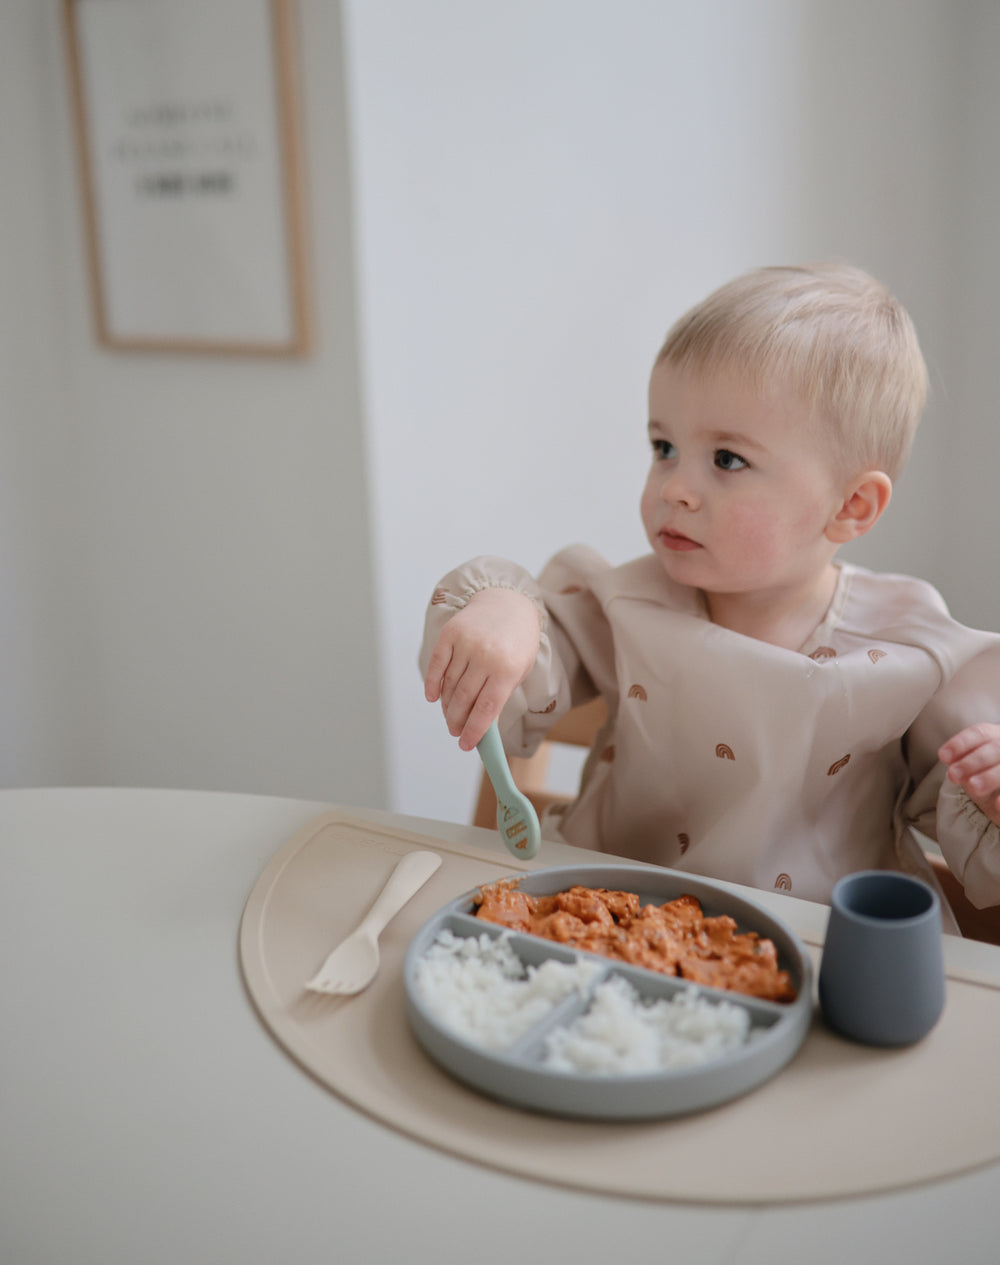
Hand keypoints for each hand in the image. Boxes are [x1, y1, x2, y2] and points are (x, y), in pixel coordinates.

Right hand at [423, 588, 541, 750]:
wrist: (508, 603)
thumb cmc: (517, 642)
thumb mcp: (518, 671)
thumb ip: (499, 697)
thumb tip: (482, 727)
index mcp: (507, 669)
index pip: (486, 710)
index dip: (474, 731)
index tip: (465, 745)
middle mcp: (485, 656)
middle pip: (464, 699)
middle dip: (457, 721)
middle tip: (455, 731)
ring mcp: (466, 643)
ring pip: (449, 685)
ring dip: (446, 706)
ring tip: (449, 716)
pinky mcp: (450, 633)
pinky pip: (436, 665)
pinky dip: (432, 684)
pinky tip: (433, 698)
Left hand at [939, 724, 999, 826]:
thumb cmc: (988, 766)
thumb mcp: (976, 760)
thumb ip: (963, 760)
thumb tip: (950, 764)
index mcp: (997, 735)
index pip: (979, 733)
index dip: (960, 743)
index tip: (942, 756)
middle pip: (994, 749)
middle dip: (972, 762)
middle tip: (953, 775)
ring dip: (990, 776)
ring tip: (973, 787)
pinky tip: (997, 805)